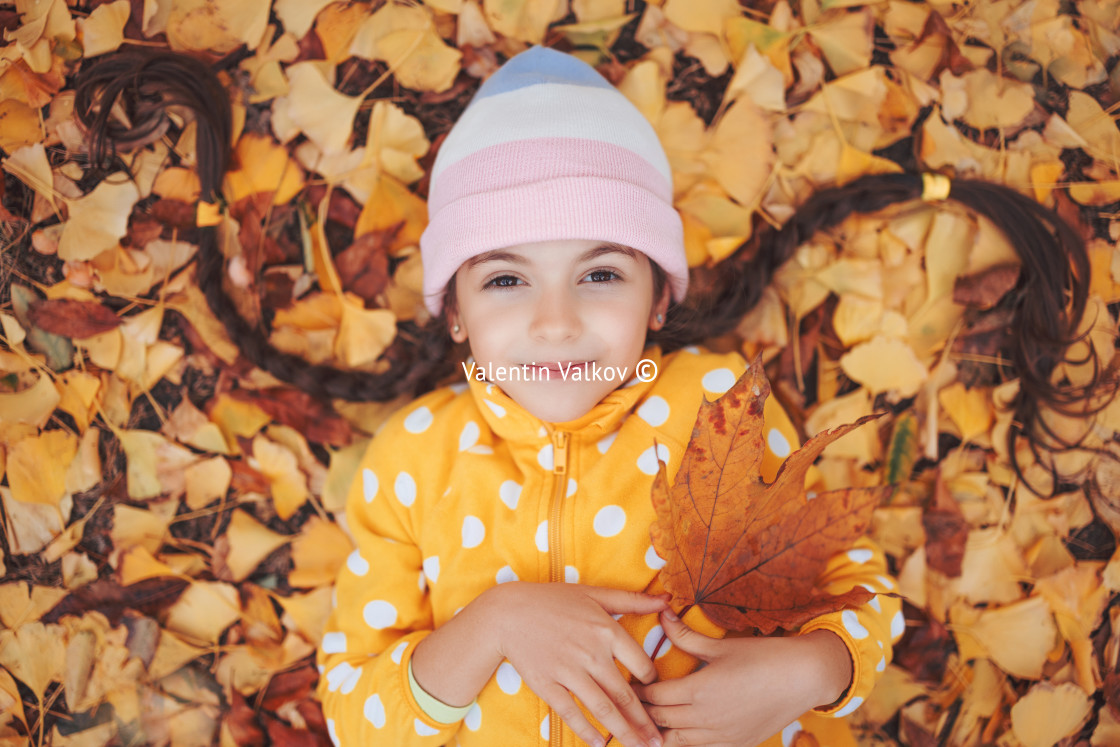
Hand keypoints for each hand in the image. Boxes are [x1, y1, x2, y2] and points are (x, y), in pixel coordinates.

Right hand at [487, 582, 668, 746]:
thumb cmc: (553, 600)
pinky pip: (571, 713)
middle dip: (645, 722)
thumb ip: (632, 600)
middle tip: (659, 741)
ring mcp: (568, 671)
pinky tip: (599, 745)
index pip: (642, 665)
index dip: (654, 684)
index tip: (658, 697)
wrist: (508, 612)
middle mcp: (591, 653)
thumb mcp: (594, 594)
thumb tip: (668, 600)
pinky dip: (586, 732)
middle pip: (625, 695)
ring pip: (603, 709)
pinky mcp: (547, 684)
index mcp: (607, 630)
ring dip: (623, 732)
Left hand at [633, 610, 852, 746]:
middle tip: (631, 700)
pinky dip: (684, 742)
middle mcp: (705, 719)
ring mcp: (721, 736)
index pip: (654, 695)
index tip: (628, 682)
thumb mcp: (721, 645)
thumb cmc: (762, 657)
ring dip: (660, 731)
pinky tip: (678, 733)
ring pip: (676, 741)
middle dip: (642, 710)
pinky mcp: (735, 744)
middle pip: (659, 720)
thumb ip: (685, 635)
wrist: (803, 678)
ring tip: (648, 721)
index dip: (638, 690)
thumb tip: (662, 614)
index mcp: (698, 691)